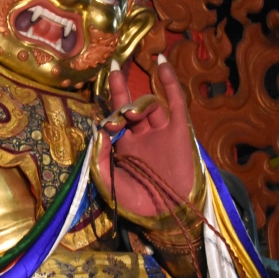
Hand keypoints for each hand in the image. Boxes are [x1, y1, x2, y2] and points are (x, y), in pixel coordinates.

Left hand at [95, 56, 196, 218]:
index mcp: (124, 146)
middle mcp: (142, 135)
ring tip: (131, 114)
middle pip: (130, 105)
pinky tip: (160, 62)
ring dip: (139, 102)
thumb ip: (100, 155)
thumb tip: (98, 129)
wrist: (167, 215)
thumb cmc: (136, 202)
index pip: (113, 119)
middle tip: (112, 72)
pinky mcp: (179, 131)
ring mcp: (161, 131)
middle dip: (120, 92)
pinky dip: (169, 81)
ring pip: (149, 105)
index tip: (107, 125)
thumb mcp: (108, 179)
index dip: (108, 115)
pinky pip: (175, 101)